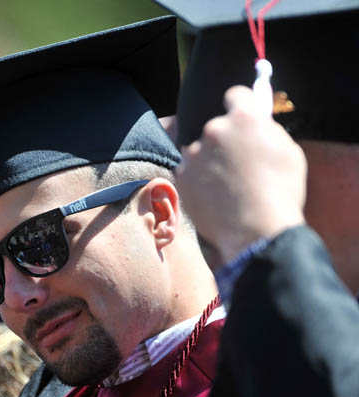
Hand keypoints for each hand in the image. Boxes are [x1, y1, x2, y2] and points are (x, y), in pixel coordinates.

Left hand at [176, 85, 306, 263]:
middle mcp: (214, 130)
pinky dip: (198, 181)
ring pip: (200, 151)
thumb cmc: (281, 192)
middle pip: (216, 127)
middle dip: (225, 140)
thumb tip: (258, 123)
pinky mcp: (182, 176)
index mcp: (244, 118)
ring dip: (209, 161)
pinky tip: (215, 196)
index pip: (235, 94)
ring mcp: (194, 154)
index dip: (240, 105)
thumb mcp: (287, 152)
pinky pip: (189, 173)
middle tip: (237, 162)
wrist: (256, 230)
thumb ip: (267, 131)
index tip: (240, 113)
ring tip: (227, 186)